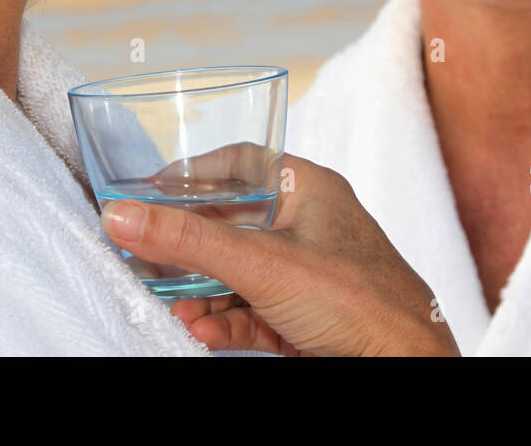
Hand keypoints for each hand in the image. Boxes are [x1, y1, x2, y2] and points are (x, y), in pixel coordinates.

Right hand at [100, 151, 459, 356]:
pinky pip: (253, 312)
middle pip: (232, 225)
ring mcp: (308, 275)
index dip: (196, 173)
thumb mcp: (262, 264)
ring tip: (171, 305)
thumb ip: (189, 242)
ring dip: (201, 293)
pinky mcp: (306, 318)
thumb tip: (125, 216)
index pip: (244, 163)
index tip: (153, 189)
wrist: (405, 367)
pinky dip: (224, 321)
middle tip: (145, 255)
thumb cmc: (362, 300)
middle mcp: (309, 227)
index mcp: (309, 190)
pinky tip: (200, 331)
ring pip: (238, 275)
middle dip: (188, 247)